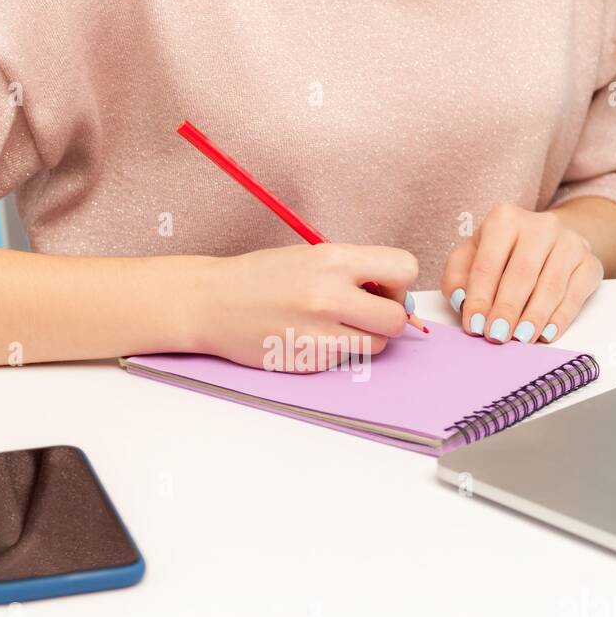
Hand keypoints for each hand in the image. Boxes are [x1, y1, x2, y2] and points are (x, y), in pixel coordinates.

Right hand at [191, 243, 417, 369]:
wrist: (211, 302)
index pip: (404, 268)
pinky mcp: (308, 360)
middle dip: (388, 318)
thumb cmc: (261, 277)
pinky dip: (335, 351)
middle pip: (396, 319)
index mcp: (333, 259)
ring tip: (335, 326)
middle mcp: (330, 295)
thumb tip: (396, 294)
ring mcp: (318, 332)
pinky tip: (307, 337)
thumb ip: (353, 270)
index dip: (398, 282)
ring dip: (365, 339)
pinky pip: (345, 360)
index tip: (381, 287)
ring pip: (377, 346)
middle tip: (365, 313)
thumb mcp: (310, 256)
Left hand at [441, 204, 603, 344]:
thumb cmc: (503, 253)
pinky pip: (576, 294)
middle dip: (507, 309)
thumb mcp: (472, 255)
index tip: (474, 326)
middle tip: (497, 336)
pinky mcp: (590, 263)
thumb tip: (461, 301)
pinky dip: (561, 318)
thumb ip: (457, 276)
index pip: (488, 263)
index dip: (479, 298)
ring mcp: (570, 243)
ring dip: (534, 316)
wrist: (550, 242)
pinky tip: (546, 334)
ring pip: (551, 285)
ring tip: (520, 338)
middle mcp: (541, 226)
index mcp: (505, 219)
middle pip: (522, 273)